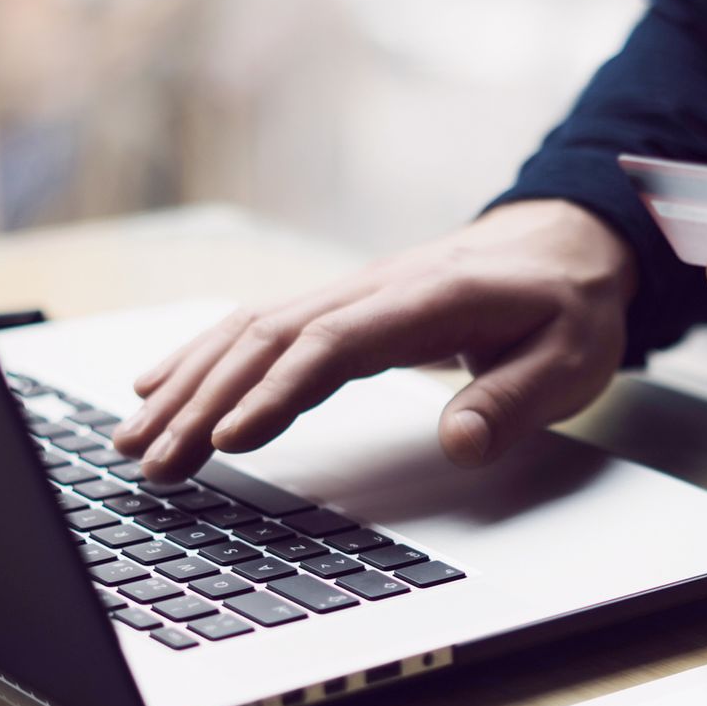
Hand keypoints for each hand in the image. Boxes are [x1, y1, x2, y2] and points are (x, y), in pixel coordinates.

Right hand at [113, 200, 637, 481]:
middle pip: (270, 340)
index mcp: (430, 300)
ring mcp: (351, 292)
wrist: (570, 242)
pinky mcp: (342, 304)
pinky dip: (203, 357)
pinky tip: (159, 388)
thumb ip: (515, 402)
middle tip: (154, 463)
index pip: (335, 345)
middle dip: (203, 401)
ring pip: (250, 330)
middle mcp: (375, 288)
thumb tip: (461, 443)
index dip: (278, 391)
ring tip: (135, 441)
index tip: (231, 439)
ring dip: (189, 384)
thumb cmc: (570, 305)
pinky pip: (259, 326)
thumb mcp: (571, 360)